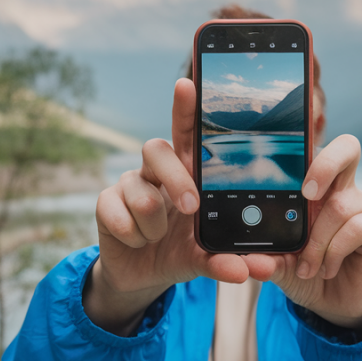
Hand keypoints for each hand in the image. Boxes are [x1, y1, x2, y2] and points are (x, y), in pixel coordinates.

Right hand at [85, 78, 249, 334]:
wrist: (144, 277)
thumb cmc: (182, 250)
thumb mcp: (206, 256)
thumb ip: (228, 259)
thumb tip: (257, 270)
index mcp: (186, 172)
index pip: (186, 132)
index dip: (184, 107)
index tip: (186, 83)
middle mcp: (156, 170)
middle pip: (157, 150)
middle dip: (175, 178)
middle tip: (192, 207)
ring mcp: (128, 184)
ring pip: (140, 192)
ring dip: (153, 225)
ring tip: (158, 238)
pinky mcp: (105, 203)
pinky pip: (116, 214)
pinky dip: (132, 235)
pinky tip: (137, 242)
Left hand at [244, 135, 361, 330]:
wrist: (335, 302)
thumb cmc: (306, 272)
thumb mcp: (279, 265)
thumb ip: (266, 259)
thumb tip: (247, 261)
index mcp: (313, 187)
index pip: (314, 149)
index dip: (307, 139)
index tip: (283, 162)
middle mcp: (340, 188)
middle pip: (347, 148)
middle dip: (325, 164)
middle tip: (307, 193)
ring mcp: (361, 204)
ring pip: (339, 205)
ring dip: (318, 241)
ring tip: (308, 266)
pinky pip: (357, 227)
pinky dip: (335, 251)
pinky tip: (327, 268)